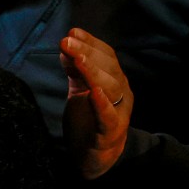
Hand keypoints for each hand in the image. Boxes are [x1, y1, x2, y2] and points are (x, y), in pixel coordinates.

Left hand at [60, 28, 131, 179]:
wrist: (97, 156)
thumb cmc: (89, 119)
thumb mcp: (80, 89)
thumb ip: (75, 69)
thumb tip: (67, 43)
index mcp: (115, 81)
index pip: (107, 56)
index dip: (91, 43)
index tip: (72, 32)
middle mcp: (121, 93)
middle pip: (110, 69)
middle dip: (89, 53)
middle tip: (68, 41)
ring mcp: (119, 112)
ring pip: (111, 89)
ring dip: (94, 72)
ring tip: (79, 60)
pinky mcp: (109, 133)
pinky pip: (108, 117)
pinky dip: (102, 105)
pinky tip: (94, 92)